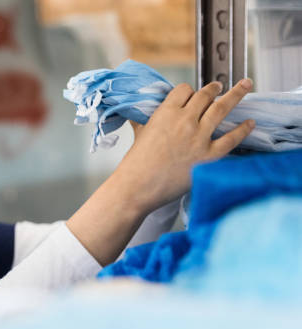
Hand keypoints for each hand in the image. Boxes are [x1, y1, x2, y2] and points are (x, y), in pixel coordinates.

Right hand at [117, 79, 255, 213]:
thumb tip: (142, 115)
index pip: (184, 90)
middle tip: (219, 87)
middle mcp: (184, 121)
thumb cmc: (135, 164)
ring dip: (235, 95)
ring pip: (222, 109)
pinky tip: (249, 123)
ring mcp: (199, 138)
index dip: (189, 91)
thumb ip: (145, 120)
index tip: (192, 95)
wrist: (137, 186)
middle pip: (205, 95)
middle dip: (213, 89)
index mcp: (166, 112)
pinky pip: (232, 138)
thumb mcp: (140, 133)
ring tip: (243, 86)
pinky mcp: (208, 156)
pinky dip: (243, 129)